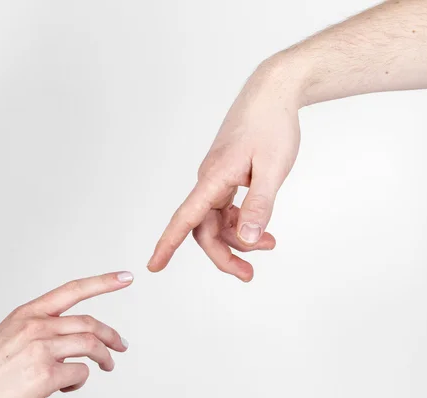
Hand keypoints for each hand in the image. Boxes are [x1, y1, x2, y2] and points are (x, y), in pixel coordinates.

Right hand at [148, 59, 301, 280]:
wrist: (273, 93)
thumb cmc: (272, 125)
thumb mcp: (272, 169)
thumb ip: (259, 206)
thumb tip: (246, 239)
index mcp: (214, 178)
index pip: (185, 218)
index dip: (167, 244)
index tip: (154, 266)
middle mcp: (209, 179)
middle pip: (203, 228)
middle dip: (224, 254)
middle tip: (249, 274)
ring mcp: (216, 177)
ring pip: (216, 219)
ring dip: (237, 237)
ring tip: (269, 243)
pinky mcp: (226, 174)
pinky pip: (225, 207)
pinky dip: (240, 220)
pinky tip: (259, 224)